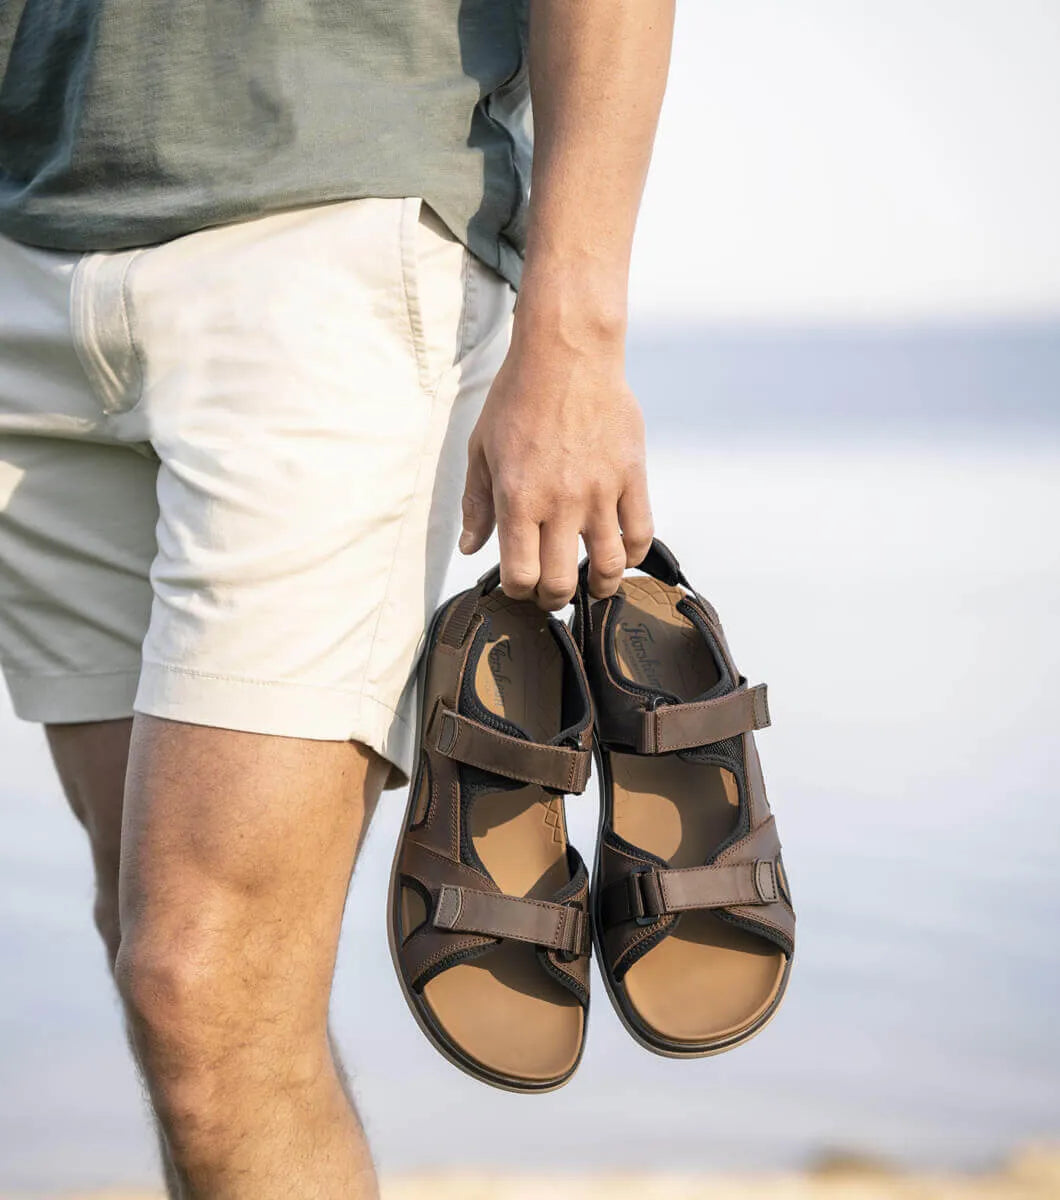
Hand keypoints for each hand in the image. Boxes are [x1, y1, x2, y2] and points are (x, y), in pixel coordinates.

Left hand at [459, 321, 653, 609]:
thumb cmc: (519, 397)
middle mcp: (560, 503)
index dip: (518, 592)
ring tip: (596, 584)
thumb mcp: (481, 449)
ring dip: (601, 586)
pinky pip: (640, 533)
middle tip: (555, 593)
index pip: (520, 576)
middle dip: (554, 599)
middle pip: (561, 582)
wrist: (567, 353)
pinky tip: (623, 554)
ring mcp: (600, 492)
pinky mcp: (631, 476)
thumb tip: (470, 547)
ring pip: (609, 566)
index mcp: (518, 499)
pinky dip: (634, 554)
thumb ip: (476, 504)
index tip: (521, 586)